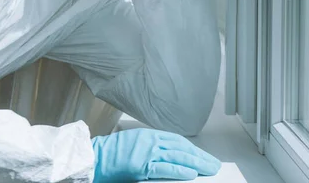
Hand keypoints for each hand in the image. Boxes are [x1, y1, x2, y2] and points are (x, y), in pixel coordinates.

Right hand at [91, 128, 220, 181]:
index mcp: (149, 135)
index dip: (192, 149)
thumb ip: (151, 146)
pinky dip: (178, 171)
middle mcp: (151, 141)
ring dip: (196, 164)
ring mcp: (146, 153)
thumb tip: (168, 154)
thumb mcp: (134, 143)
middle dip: (200, 157)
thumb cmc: (111, 153)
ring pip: (177, 157)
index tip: (203, 156)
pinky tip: (191, 174)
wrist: (94, 157)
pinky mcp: (141, 166)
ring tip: (209, 169)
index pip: (177, 141)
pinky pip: (164, 168)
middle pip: (181, 148)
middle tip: (214, 165)